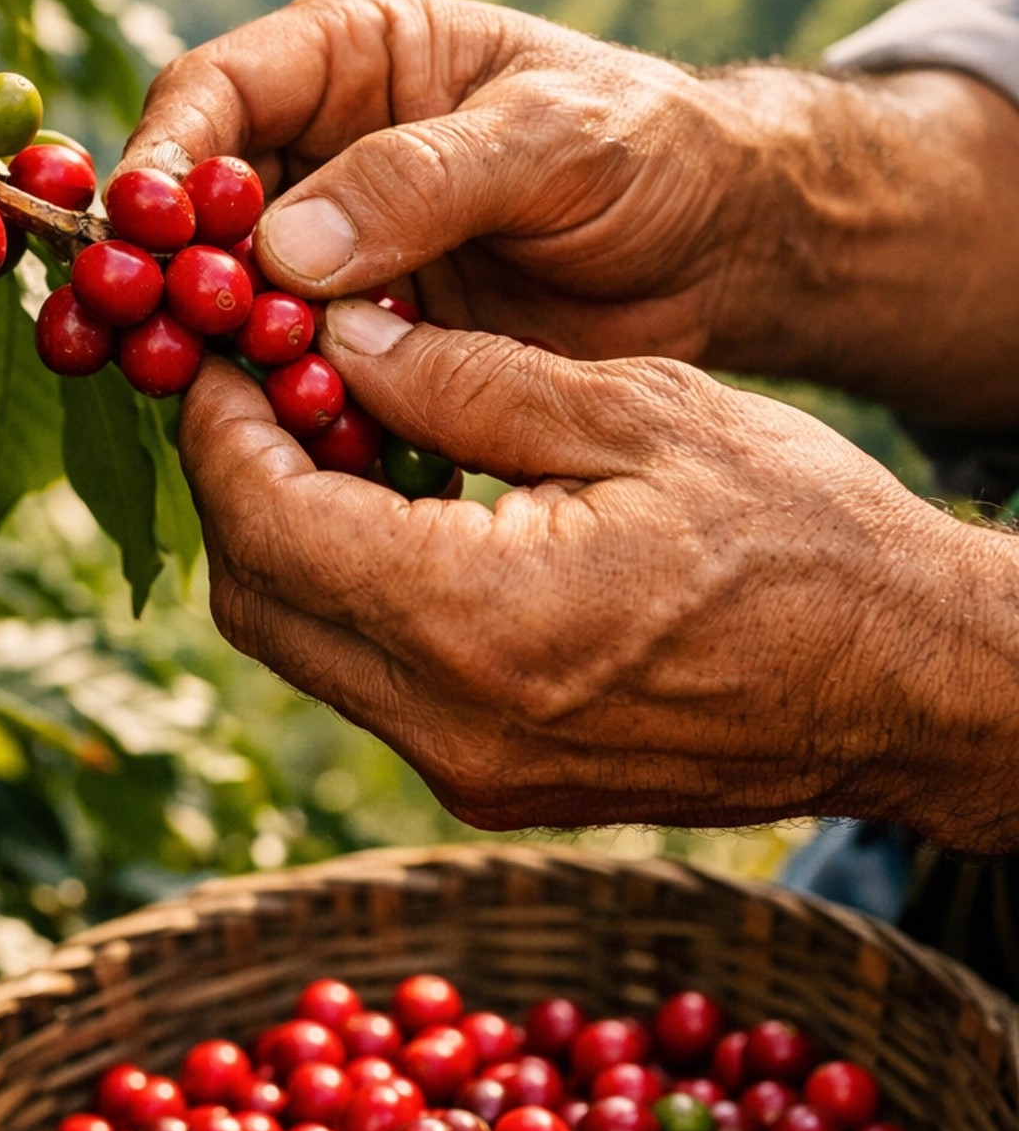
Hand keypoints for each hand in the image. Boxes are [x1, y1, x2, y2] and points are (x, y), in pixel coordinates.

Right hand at [127, 0, 1018, 420]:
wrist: (728, 244)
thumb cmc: (651, 148)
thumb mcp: (554, 142)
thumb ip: (422, 181)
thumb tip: (281, 248)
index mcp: (351, 55)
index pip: (214, 92)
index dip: (163, 162)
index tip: (141, 234)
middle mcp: (320, 146)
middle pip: (195, 208)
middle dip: (163, 276)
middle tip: (138, 343)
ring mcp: (336, 247)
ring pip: (230, 301)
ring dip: (210, 355)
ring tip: (200, 409)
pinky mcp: (363, 334)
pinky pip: (293, 373)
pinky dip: (281, 412)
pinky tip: (281, 454)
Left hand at [179, 299, 1018, 847]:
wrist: (911, 686)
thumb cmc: (803, 534)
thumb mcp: (638, 411)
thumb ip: (464, 377)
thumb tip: (330, 342)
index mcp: (481, 623)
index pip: (268, 523)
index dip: (218, 425)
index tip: (218, 346)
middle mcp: (453, 728)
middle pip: (257, 600)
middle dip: (236, 482)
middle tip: (261, 379)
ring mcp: (471, 776)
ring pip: (304, 649)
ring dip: (288, 538)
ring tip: (331, 430)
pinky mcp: (496, 789)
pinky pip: (372, 685)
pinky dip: (352, 594)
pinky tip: (396, 511)